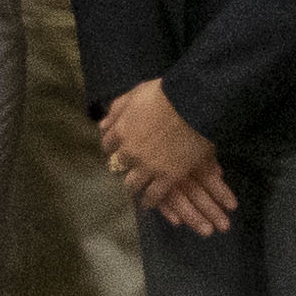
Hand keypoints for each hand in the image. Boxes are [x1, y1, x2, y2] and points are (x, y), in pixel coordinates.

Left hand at [97, 81, 234, 237]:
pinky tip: (148, 202)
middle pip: (118, 165)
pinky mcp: (167, 177)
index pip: (107, 144)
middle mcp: (130, 151)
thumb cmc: (166, 93)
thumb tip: (102, 124)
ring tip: (138, 186)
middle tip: (129, 166)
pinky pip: (154, 195)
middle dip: (122, 166)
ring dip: (134, 184)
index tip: (117, 148)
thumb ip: (117, 109)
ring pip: (132, 184)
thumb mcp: (136, 94)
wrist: (192, 105)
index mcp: (121, 130)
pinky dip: (150, 200)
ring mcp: (148, 167)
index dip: (112, 146)